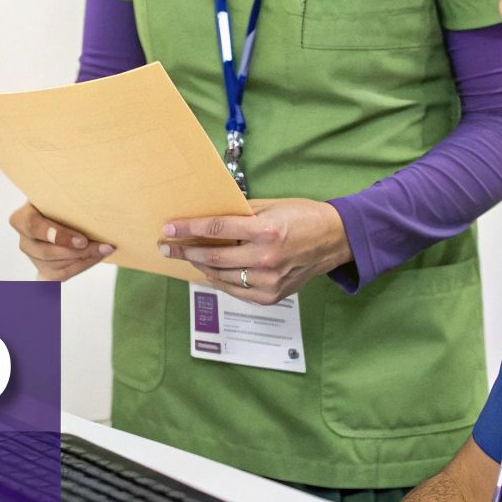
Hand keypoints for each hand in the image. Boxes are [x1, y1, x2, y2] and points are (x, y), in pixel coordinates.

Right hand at [8, 202, 112, 281]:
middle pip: (46, 253)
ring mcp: (33, 258)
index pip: (33, 226)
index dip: (58, 236)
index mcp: (21, 218)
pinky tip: (97, 257)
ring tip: (105, 249)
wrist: (65, 212)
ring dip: (84, 260)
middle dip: (77, 252)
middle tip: (104, 247)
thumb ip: (68, 196)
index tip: (82, 240)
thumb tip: (89, 193)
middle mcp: (24, 241)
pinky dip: (82, 266)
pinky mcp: (44, 271)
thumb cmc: (62, 199)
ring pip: (55, 267)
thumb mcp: (60, 194)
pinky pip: (61, 276)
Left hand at [158, 198, 352, 304]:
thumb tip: (208, 215)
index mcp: (266, 231)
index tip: (169, 228)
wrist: (334, 240)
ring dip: (198, 267)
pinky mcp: (271, 296)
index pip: (216, 230)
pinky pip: (235, 290)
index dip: (188, 229)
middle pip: (212, 258)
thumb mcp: (271, 206)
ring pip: (220, 277)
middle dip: (184, 251)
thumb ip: (239, 213)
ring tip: (185, 258)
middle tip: (167, 247)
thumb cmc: (303, 216)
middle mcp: (266, 259)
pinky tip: (208, 272)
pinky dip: (218, 280)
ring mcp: (268, 281)